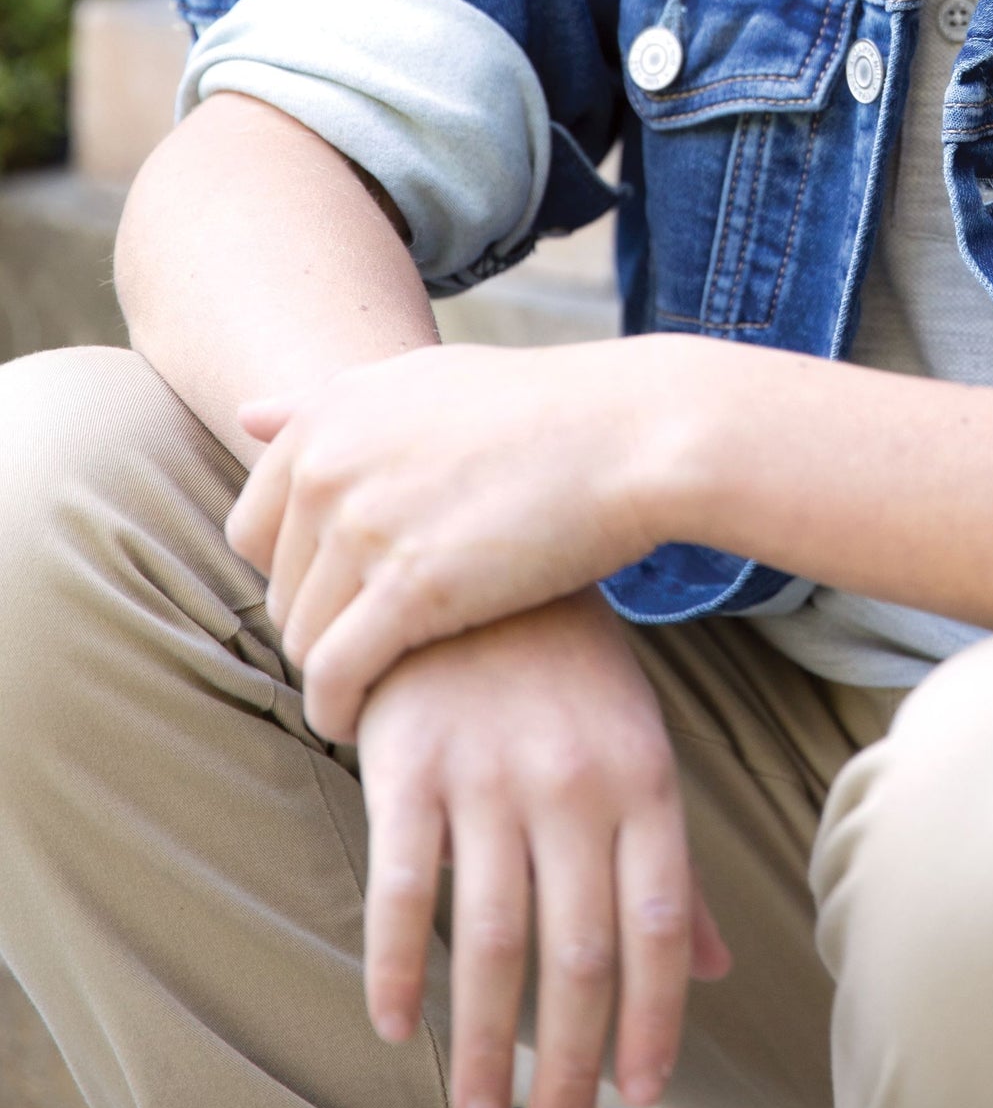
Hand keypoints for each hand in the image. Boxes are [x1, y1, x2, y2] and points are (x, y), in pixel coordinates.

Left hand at [226, 337, 668, 739]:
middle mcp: (330, 465)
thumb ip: (331, 404)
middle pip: (281, 590)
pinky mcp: (409, 589)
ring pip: (304, 639)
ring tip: (378, 692)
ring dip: (332, 677)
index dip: (294, 576)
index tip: (344, 602)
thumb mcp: (427, 380)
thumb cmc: (543, 411)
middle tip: (375, 655)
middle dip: (321, 628)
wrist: (632, 434)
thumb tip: (245, 414)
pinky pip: (335, 675)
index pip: (253, 529)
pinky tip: (363, 728)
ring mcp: (364, 526)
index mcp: (328, 415)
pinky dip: (337, 711)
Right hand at [355, 591, 730, 1107]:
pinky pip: (400, 886)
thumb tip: (718, 969)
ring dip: (483, 1042)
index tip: (643, 1096)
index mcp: (643, 778)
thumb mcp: (637, 746)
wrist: (481, 547)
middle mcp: (573, 784)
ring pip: (488, 941)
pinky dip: (394, 966)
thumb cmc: (571, 665)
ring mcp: (488, 774)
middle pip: (578, 956)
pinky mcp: (409, 763)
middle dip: (572, 1064)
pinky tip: (395, 1023)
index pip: (659, 929)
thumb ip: (669, 863)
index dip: (652, 1022)